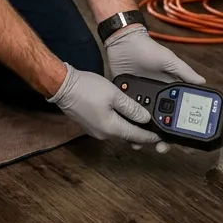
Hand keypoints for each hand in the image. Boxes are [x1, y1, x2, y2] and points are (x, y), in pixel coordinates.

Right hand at [47, 63, 163, 148]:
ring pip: (118, 132)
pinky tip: (121, 115)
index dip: (151, 136)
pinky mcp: (89, 124)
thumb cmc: (85, 88)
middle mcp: (104, 134)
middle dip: (141, 133)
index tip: (161, 136)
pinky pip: (108, 127)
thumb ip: (131, 107)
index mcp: (112, 128)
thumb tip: (146, 118)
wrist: (61, 85)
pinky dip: (118, 123)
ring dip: (129, 128)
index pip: (137, 136)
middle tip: (154, 129)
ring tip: (140, 121)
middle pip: (128, 136)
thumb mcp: (113, 94)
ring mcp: (95, 130)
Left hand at [102, 25, 204, 152]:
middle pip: (162, 123)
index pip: (179, 113)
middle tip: (161, 148)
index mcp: (168, 91)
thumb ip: (184, 72)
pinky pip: (127, 115)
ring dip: (143, 135)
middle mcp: (156, 98)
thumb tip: (203, 83)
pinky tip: (126, 134)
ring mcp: (140, 100)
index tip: (185, 143)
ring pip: (143, 123)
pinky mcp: (125, 98)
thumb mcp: (168, 59)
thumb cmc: (147, 49)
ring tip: (141, 144)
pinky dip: (127, 125)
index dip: (183, 128)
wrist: (123, 41)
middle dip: (163, 138)